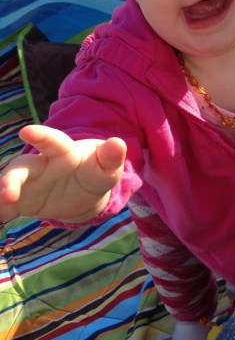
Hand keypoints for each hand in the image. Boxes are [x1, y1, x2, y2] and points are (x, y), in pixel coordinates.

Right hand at [0, 125, 125, 223]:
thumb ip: (111, 157)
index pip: (53, 142)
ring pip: (8, 185)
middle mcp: (40, 165)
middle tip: (7, 194)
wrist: (85, 193)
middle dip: (11, 179)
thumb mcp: (108, 168)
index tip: (26, 131)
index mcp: (63, 152)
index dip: (41, 136)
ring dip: (0, 196)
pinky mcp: (22, 201)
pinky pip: (5, 207)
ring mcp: (28, 183)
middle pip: (21, 167)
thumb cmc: (96, 172)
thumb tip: (118, 143)